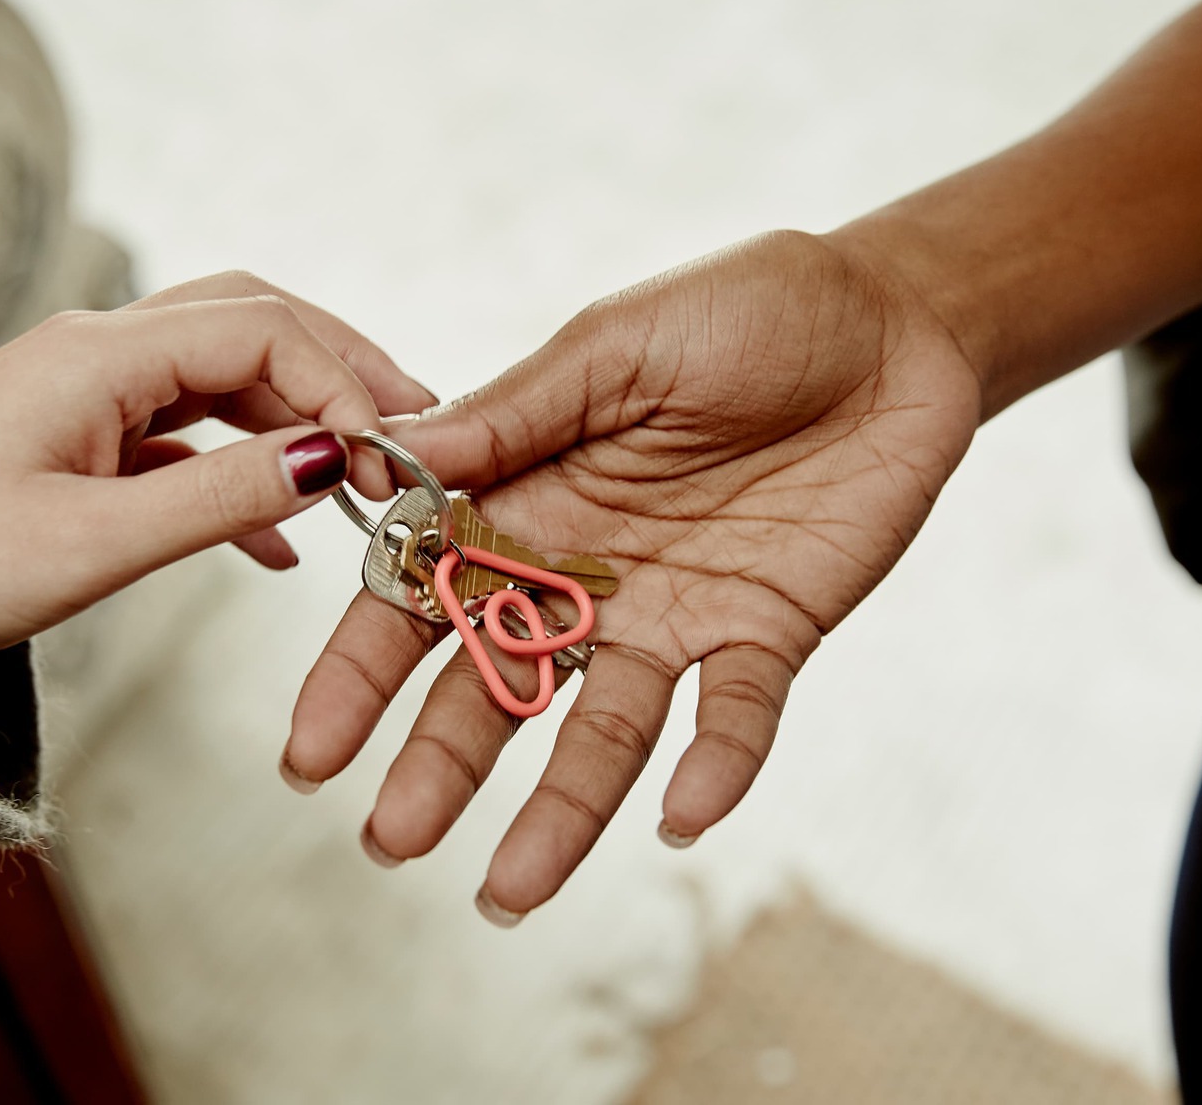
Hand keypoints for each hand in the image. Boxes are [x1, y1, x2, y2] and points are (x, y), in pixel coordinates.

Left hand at [0, 273, 433, 653]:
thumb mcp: (95, 542)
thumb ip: (220, 495)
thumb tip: (333, 458)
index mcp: (97, 355)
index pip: (258, 330)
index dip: (339, 382)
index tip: (389, 453)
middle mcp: (98, 350)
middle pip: (251, 323)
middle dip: (338, 368)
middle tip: (414, 422)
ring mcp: (90, 390)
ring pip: (223, 375)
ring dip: (298, 418)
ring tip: (369, 472)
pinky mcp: (82, 435)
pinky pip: (186, 432)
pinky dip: (244, 468)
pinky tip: (283, 537)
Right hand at [284, 230, 982, 923]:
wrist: (893, 319)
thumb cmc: (743, 309)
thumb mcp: (615, 345)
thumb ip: (513, 413)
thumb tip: (383, 461)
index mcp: (526, 500)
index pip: (420, 597)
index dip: (361, 675)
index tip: (309, 753)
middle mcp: (585, 574)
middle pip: (494, 684)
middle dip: (440, 764)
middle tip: (389, 840)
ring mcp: (675, 614)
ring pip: (604, 730)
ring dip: (559, 808)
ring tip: (510, 891)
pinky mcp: (769, 633)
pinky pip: (737, 714)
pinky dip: (715, 765)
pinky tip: (683, 818)